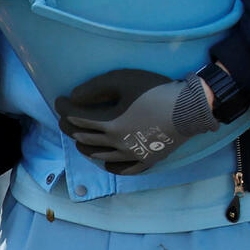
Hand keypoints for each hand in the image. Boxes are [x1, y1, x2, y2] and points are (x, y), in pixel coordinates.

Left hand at [55, 68, 218, 174]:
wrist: (190, 108)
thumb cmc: (156, 90)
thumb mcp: (123, 79)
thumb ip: (95, 88)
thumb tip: (73, 97)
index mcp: (108, 124)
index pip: (76, 118)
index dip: (64, 108)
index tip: (59, 100)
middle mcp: (116, 144)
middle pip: (84, 138)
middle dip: (70, 127)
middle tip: (65, 118)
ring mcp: (132, 155)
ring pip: (100, 156)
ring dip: (86, 146)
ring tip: (81, 139)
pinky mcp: (147, 160)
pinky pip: (124, 169)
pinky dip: (111, 166)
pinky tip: (107, 162)